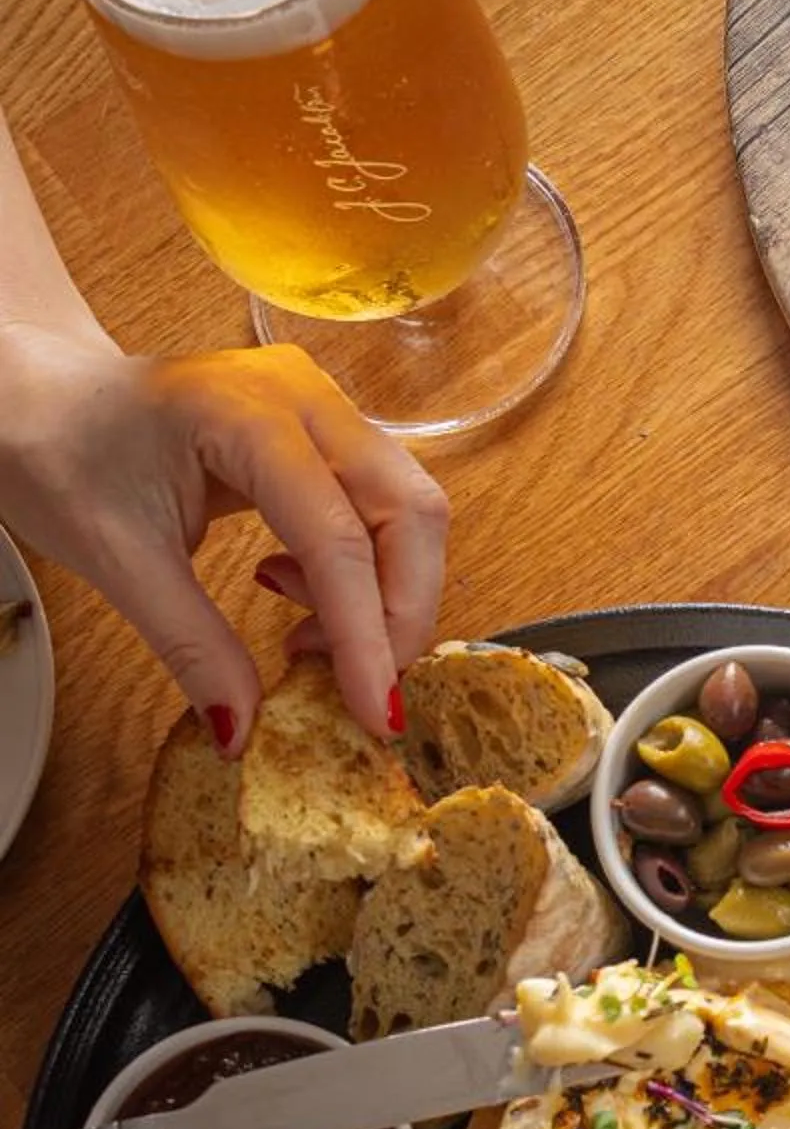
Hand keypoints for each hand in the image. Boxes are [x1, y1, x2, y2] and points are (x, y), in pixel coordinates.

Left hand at [0, 326, 447, 747]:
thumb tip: (244, 731)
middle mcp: (305, 397)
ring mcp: (325, 404)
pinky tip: (300, 589)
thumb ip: (191, 644)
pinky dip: (365, 568)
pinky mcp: (330, 426)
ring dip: (387, 592)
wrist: (39, 398)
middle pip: (410, 511)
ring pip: (411, 507)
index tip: (375, 713)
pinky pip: (383, 503)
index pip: (338, 536)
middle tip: (364, 685)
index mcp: (245, 415)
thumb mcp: (116, 560)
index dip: (365, 633)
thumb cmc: (60, 456)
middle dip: (400, 612)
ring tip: (307, 636)